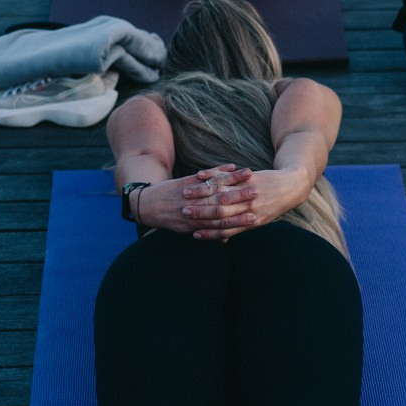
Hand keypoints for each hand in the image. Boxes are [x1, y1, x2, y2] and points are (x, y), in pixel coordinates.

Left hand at [135, 166, 252, 233]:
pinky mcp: (184, 185)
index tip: (257, 212)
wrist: (145, 206)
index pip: (223, 221)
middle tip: (259, 191)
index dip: (240, 216)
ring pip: (215, 188)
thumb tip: (222, 240)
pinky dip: (219, 171)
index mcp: (197, 223)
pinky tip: (233, 165)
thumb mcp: (185, 226)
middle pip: (222, 204)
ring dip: (234, 181)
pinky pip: (205, 177)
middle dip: (242, 196)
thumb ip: (204, 230)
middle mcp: (194, 212)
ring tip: (252, 175)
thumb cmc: (167, 217)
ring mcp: (189, 198)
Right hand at [180, 165, 310, 240]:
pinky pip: (228, 177)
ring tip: (185, 194)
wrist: (291, 188)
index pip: (225, 229)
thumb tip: (223, 240)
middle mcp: (250, 209)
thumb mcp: (259, 220)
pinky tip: (198, 176)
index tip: (192, 232)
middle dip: (200, 213)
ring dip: (201, 194)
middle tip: (182, 213)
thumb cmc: (273, 205)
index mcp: (251, 221)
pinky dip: (211, 176)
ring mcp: (250, 193)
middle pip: (220, 213)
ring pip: (221, 195)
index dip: (208, 232)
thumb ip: (239, 228)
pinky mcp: (251, 178)